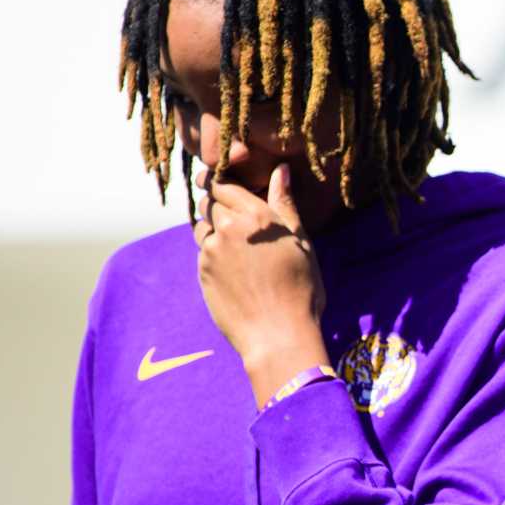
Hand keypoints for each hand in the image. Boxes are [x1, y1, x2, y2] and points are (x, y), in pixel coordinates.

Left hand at [196, 164, 329, 405]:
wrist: (278, 335)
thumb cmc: (301, 290)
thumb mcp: (301, 243)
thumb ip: (285, 203)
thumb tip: (281, 170)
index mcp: (257, 216)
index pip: (225, 184)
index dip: (220, 181)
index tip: (218, 182)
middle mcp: (229, 227)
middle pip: (209, 202)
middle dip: (217, 204)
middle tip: (233, 217)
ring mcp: (212, 250)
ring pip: (202, 226)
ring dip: (213, 229)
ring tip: (236, 248)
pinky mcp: (202, 271)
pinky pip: (203, 252)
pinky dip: (214, 254)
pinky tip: (235, 271)